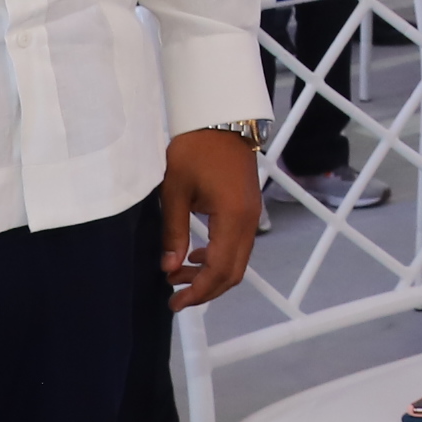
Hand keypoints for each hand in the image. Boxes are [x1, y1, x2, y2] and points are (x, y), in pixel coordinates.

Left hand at [159, 129, 260, 309]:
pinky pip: (238, 246)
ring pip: (237, 261)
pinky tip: (197, 255)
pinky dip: (219, 259)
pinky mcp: (249, 210)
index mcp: (232, 218)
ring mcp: (252, 216)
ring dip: (211, 275)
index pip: (218, 269)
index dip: (197, 291)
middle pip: (233, 272)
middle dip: (205, 290)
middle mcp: (249, 222)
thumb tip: (168, 268)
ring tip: (178, 275)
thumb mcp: (175, 190)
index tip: (173, 302)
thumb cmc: (194, 151)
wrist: (221, 119)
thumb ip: (173, 232)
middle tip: (175, 297)